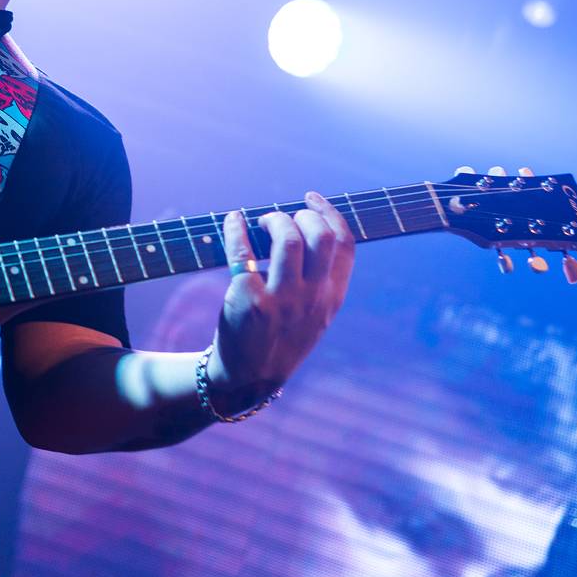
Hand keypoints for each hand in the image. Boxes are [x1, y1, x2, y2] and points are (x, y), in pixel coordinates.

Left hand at [205, 192, 355, 411]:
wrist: (249, 378)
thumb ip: (321, 280)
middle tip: (282, 217)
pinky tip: (232, 220)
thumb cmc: (281, 338)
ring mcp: (281, 300)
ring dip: (273, 220)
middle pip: (320, 236)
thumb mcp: (316, 315)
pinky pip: (242, 252)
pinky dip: (235, 229)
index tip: (312, 198)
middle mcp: (311, 298)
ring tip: (261, 222)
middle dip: (302, 214)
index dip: (330, 213)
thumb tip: (310, 227)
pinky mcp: (248, 300)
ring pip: (288, 239)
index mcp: (332, 299)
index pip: (345, 245)